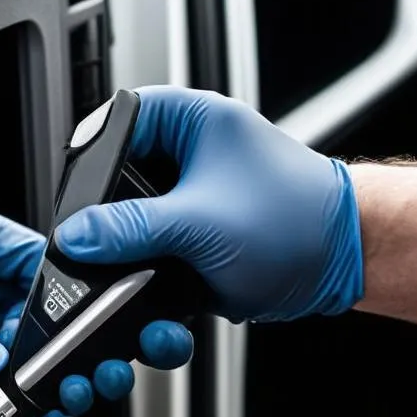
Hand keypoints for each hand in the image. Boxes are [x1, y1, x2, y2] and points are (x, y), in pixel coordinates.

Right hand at [54, 85, 363, 322]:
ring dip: (129, 263)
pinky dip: (148, 284)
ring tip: (138, 277)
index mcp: (190, 122)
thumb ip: (130, 229)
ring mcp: (187, 204)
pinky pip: (151, 262)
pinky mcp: (192, 244)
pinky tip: (155, 295)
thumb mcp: (199, 222)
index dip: (88, 165)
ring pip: (130, 231)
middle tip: (102, 251)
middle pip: (114, 187)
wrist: (338, 267)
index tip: (77, 207)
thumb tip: (78, 236)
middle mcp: (186, 158)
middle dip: (108, 228)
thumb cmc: (296, 221)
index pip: (113, 126)